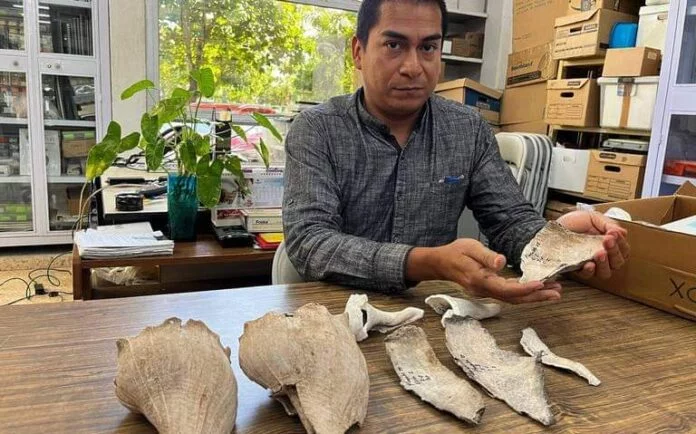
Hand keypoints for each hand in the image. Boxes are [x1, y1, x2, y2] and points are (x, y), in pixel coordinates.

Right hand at [407, 238, 561, 303]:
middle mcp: (484, 290)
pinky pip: (509, 294)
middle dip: (536, 297)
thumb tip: (502, 262)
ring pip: (513, 298)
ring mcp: (487, 292)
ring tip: (554, 292)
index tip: (541, 284)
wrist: (441, 263)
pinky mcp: (489, 290)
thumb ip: (486, 256)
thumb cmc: (455, 252)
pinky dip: (525, 293)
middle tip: (557, 293)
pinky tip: (537, 288)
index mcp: (480, 280)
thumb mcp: (470, 247)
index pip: (506, 289)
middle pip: (514, 298)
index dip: (525, 289)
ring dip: (534, 296)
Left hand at [557, 210, 629, 279]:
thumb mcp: (592, 218)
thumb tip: (622, 233)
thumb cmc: (573, 223)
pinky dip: (590, 271)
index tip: (614, 233)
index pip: (623, 249)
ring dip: (605, 263)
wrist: (553, 227)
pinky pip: (587, 276)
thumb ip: (608, 224)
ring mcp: (590, 264)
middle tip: (608, 241)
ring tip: (600, 253)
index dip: (621, 243)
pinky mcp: (577, 270)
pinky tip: (589, 264)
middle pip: (617, 262)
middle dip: (614, 252)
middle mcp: (603, 257)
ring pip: (606, 272)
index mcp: (609, 244)